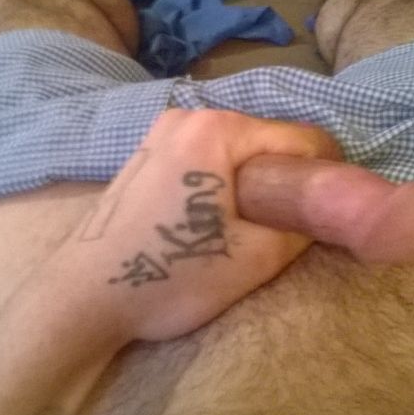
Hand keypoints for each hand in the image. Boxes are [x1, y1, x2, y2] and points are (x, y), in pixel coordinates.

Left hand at [68, 109, 339, 342]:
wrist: (82, 297)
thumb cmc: (169, 276)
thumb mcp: (255, 259)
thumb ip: (304, 225)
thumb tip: (327, 212)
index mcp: (216, 129)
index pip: (302, 139)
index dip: (328, 178)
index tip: (331, 216)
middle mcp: (186, 116)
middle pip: (266, 142)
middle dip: (285, 182)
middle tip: (283, 232)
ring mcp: (159, 133)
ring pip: (235, 154)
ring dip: (253, 186)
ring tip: (242, 233)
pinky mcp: (144, 155)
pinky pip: (204, 161)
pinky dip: (220, 186)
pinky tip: (205, 224)